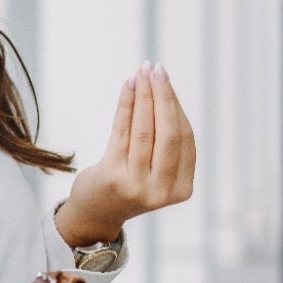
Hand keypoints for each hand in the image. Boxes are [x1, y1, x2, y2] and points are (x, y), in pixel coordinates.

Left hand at [62, 61, 196, 239]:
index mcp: (181, 189)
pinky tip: (128, 85)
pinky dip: (126, 104)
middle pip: (169, 133)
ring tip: (141, 71)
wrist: (97, 213)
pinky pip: (122, 132)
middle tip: (157, 69)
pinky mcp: (112, 176)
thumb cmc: (132, 183)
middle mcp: (161, 190)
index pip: (185, 139)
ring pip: (145, 131)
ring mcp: (136, 185)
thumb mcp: (159, 172)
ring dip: (144, 96)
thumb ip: (169, 143)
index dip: (176, 107)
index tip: (166, 81)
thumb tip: (166, 91)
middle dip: (164, 96)